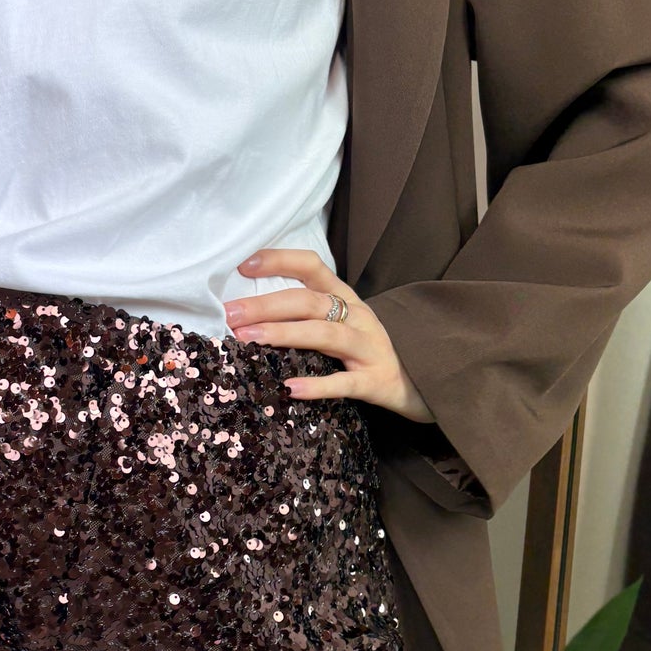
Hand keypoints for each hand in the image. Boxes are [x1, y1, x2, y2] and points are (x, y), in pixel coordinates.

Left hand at [224, 247, 435, 423]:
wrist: (420, 383)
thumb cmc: (366, 351)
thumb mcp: (341, 323)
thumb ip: (305, 314)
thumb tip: (248, 314)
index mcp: (345, 298)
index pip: (312, 266)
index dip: (279, 261)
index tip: (243, 265)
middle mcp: (357, 316)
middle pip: (309, 302)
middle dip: (266, 305)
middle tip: (230, 314)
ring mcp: (368, 347)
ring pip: (326, 334)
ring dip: (285, 334)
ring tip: (249, 338)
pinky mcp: (375, 381)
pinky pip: (344, 383)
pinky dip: (317, 386)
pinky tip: (290, 389)